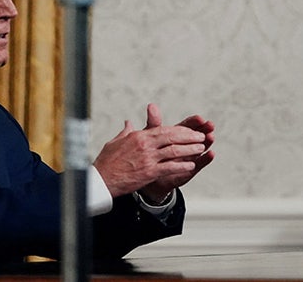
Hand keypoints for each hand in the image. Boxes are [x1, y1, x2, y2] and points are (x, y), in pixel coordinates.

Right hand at [93, 103, 214, 199]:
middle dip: (189, 137)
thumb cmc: (106, 162)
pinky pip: (170, 167)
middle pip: (172, 137)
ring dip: (190, 150)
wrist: (101, 180)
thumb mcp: (115, 142)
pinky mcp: (149, 172)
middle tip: (201, 137)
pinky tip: (191, 165)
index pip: (164, 129)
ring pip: (174, 151)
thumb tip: (128, 123)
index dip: (179, 130)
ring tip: (201, 149)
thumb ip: (125, 132)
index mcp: (139, 136)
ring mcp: (148, 158)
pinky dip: (182, 165)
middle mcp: (145, 145)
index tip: (190, 130)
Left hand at [137, 103, 214, 202]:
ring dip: (208, 142)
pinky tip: (211, 154)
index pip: (189, 125)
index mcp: (178, 133)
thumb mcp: (151, 135)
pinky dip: (206, 158)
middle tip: (210, 125)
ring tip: (211, 137)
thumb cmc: (150, 151)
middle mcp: (187, 143)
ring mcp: (190, 155)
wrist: (148, 172)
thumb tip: (151, 106)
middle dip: (205, 129)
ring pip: (201, 146)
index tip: (200, 118)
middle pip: (198, 134)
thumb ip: (154, 122)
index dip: (195, 121)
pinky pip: (200, 163)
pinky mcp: (191, 168)